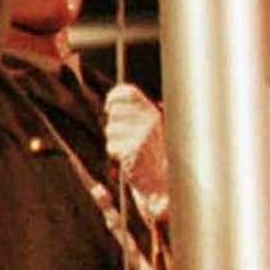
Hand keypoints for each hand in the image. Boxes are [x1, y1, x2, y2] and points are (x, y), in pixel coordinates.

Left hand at [104, 84, 167, 199]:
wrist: (160, 178)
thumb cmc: (149, 150)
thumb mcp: (147, 126)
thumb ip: (132, 113)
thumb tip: (109, 105)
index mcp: (152, 112)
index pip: (128, 92)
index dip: (114, 97)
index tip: (108, 107)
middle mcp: (149, 120)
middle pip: (114, 112)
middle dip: (113, 124)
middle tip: (124, 137)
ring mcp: (143, 135)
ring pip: (110, 129)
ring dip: (114, 140)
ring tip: (128, 148)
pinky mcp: (134, 150)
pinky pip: (112, 146)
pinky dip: (115, 153)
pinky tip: (127, 157)